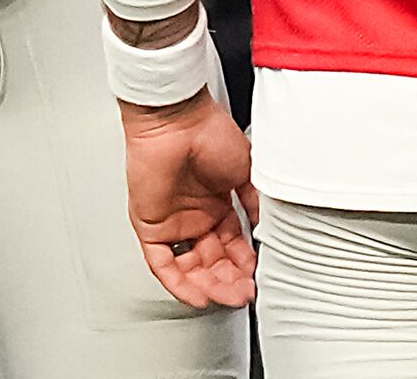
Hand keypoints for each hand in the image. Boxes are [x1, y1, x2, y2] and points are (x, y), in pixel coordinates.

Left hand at [121, 89, 258, 307]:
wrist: (178, 121)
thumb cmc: (210, 133)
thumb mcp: (246, 170)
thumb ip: (255, 201)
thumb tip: (266, 226)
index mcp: (217, 203)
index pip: (231, 245)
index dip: (244, 263)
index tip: (257, 277)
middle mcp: (195, 216)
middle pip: (212, 261)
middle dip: (229, 280)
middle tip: (243, 292)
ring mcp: (173, 223)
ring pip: (190, 267)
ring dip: (209, 285)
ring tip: (227, 295)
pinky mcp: (151, 227)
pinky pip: (163, 264)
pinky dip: (179, 283)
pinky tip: (197, 294)